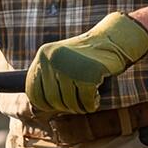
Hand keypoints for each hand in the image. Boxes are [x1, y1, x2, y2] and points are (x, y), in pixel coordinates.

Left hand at [25, 12, 147, 113]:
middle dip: (65, 107)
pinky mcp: (89, 73)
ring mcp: (70, 66)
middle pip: (51, 100)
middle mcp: (53, 59)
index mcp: (43, 56)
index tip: (57, 106)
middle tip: (77, 104)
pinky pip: (86, 101)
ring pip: (69, 102)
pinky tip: (97, 97)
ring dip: (80, 107)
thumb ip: (48, 78)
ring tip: (87, 101)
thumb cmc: (86, 57)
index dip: (44, 104)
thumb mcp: (61, 61)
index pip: (33, 92)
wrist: (114, 39)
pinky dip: (92, 104)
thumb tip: (35, 109)